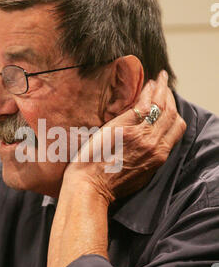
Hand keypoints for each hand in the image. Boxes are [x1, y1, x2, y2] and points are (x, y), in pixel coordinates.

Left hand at [63, 71, 186, 202]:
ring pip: (161, 106)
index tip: (169, 103)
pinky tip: (146, 84)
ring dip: (161, 89)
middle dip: (170, 97)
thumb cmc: (108, 184)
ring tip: (158, 79)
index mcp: (159, 157)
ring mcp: (141, 135)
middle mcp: (155, 144)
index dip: (174, 113)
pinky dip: (148, 91)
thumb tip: (150, 144)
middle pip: (171, 114)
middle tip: (164, 85)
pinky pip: (144, 104)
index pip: (176, 128)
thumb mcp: (139, 174)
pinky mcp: (125, 127)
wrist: (90, 187)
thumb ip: (148, 157)